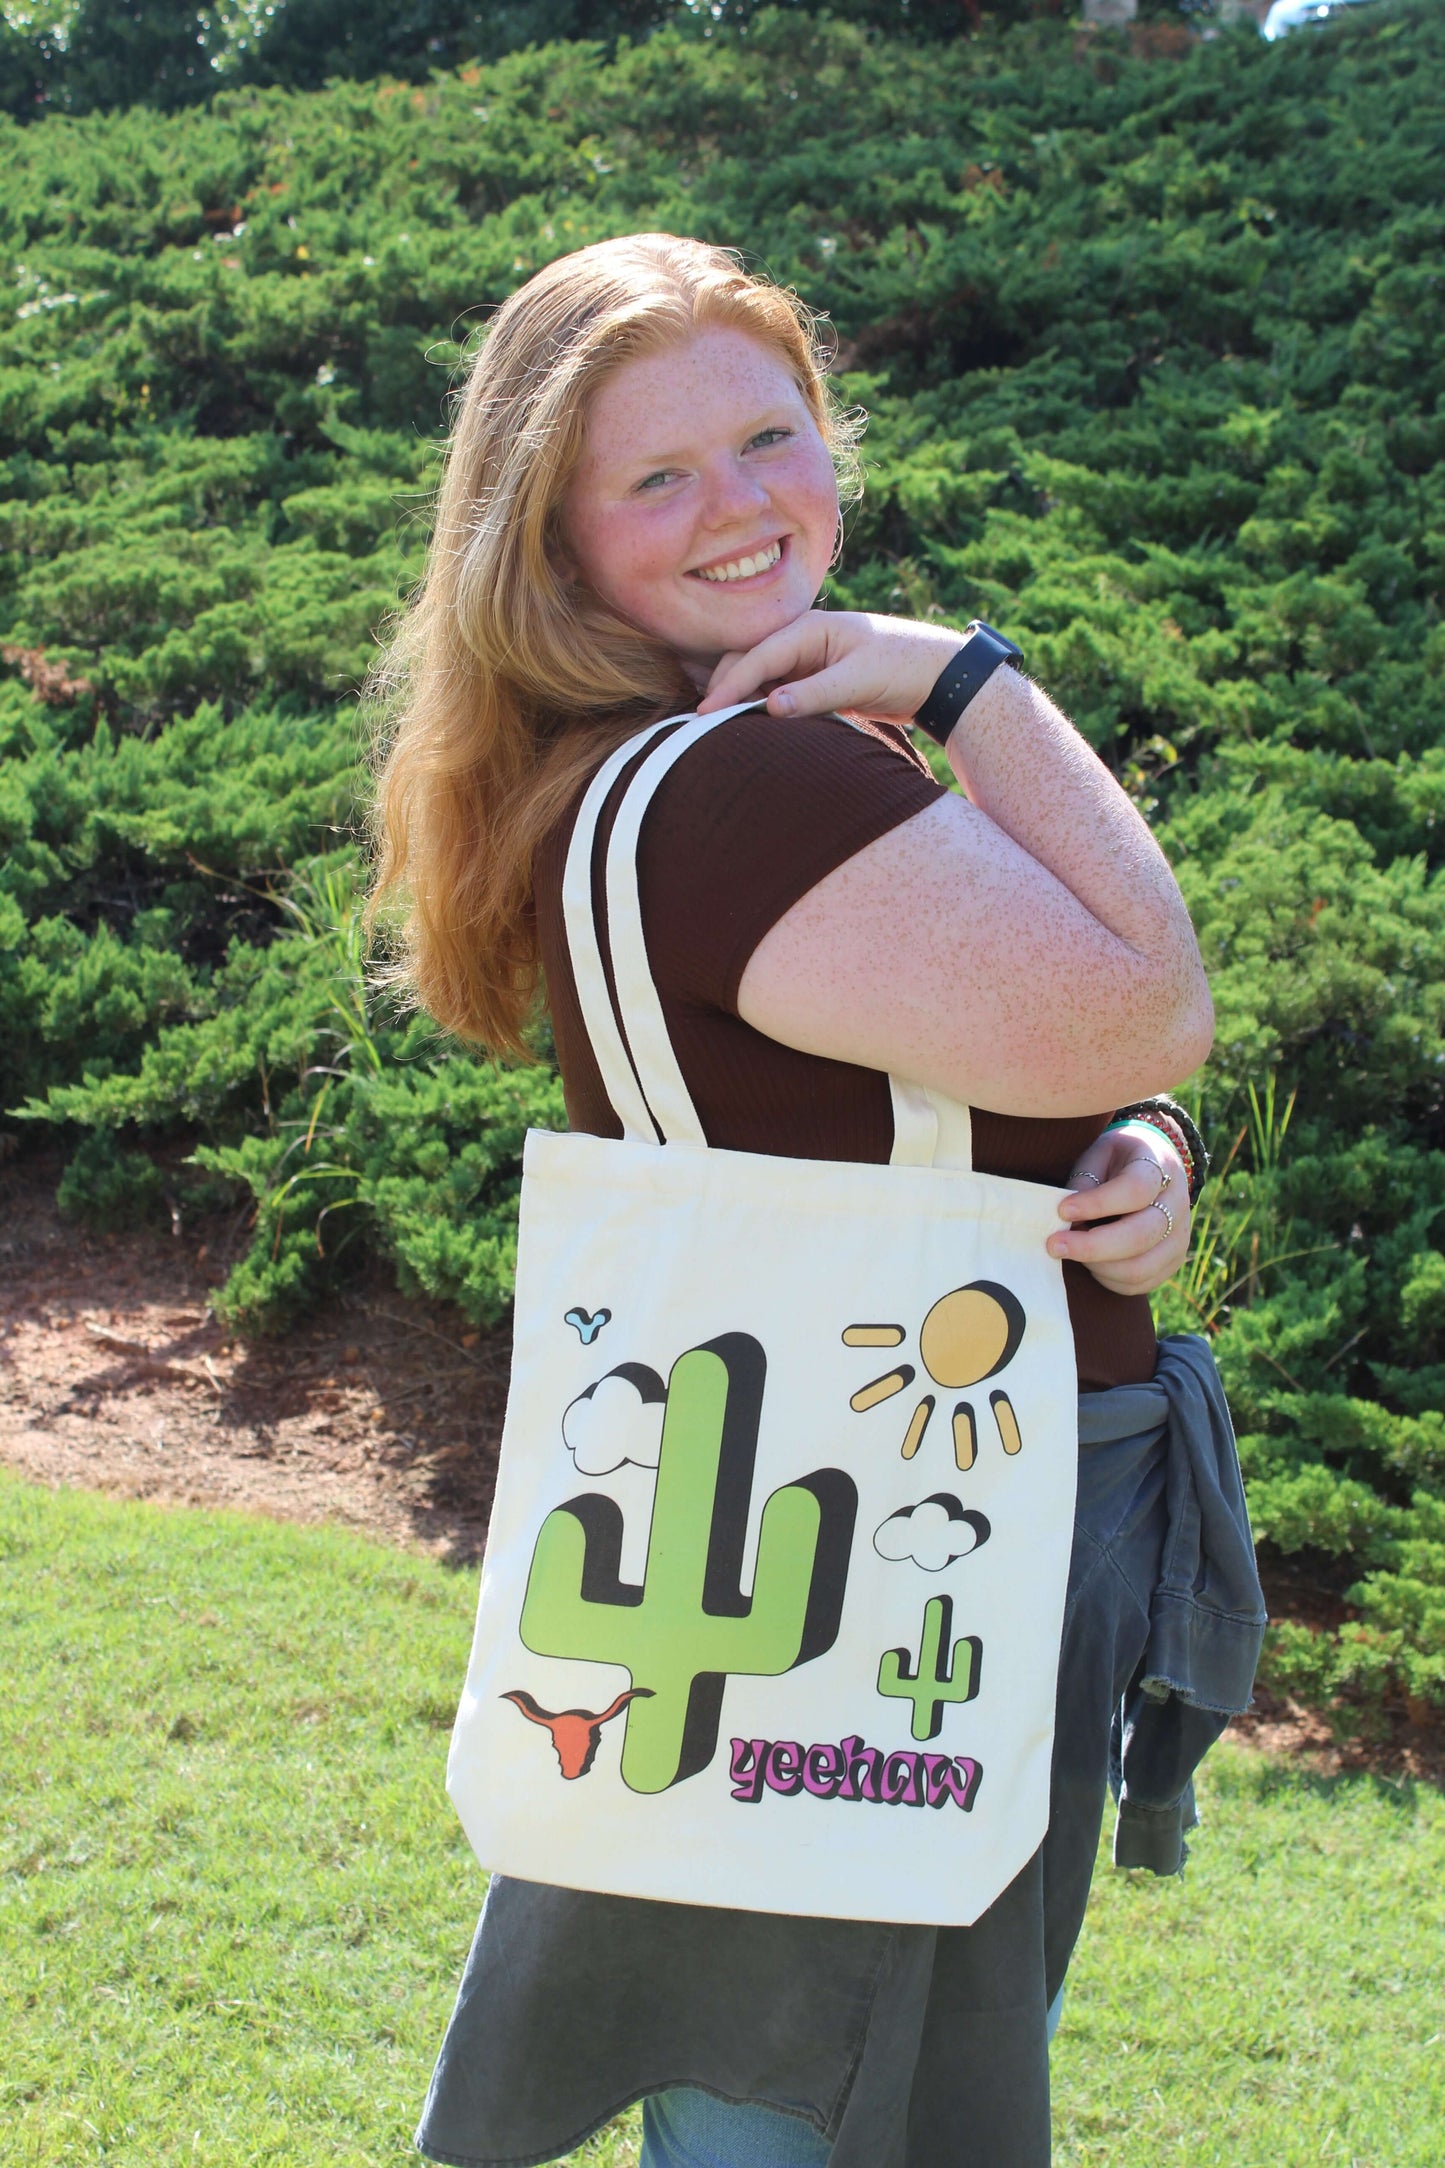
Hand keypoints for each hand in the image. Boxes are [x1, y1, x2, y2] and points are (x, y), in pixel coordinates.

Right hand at [697, 609, 962, 725]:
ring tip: (718, 731)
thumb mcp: (858, 681)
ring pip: (759, 678)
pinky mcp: (813, 679)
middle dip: (724, 689)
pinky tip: (750, 728)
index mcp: (809, 628)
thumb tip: (768, 708)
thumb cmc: (903, 666)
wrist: (938, 673)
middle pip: (748, 662)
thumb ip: (814, 694)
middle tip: (702, 726)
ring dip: (740, 700)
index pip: (755, 657)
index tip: (705, 714)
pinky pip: (777, 692)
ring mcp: (806, 659)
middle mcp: (802, 639)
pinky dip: (760, 707)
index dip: (728, 686)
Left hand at [1045, 1122, 1189, 1295]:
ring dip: (1098, 1265)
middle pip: (1140, 1236)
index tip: (1063, 1210)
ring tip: (1072, 1251)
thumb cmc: (1115, 1163)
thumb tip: (1069, 1219)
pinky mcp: (1172, 1262)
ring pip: (1140, 1267)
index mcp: (1158, 1166)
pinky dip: (1108, 1279)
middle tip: (1054, 1245)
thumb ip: (1084, 1181)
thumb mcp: (1097, 1156)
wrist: (1152, 1172)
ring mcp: (1179, 1236)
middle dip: (1092, 1246)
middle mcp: (1177, 1203)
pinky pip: (1139, 1283)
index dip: (1097, 1203)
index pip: (1135, 1190)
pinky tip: (1090, 1263)